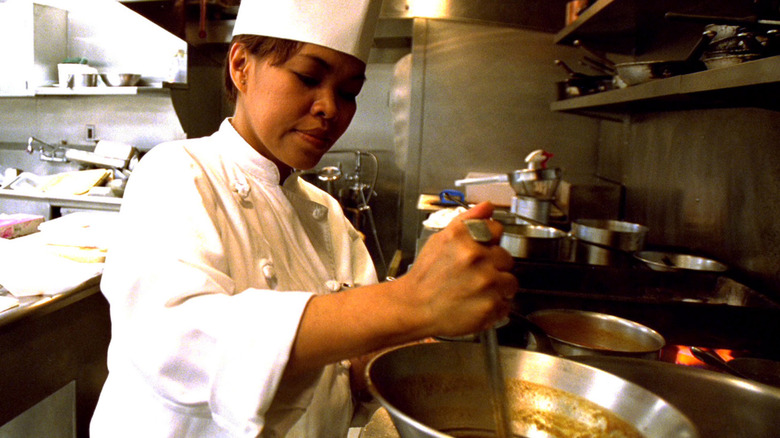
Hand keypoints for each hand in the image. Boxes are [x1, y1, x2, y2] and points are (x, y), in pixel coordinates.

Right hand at [401, 202, 517, 337]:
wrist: (413, 308)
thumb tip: (487, 206)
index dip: (490, 242)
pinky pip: (505, 305)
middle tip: (475, 276)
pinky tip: (476, 305)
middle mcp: (476, 257)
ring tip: (476, 292)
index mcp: (464, 237)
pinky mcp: (491, 306)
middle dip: (494, 267)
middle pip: (506, 258)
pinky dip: (494, 308)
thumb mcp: (440, 240)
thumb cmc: (425, 276)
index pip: (496, 229)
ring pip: (510, 282)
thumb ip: (467, 221)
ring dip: (497, 288)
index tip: (483, 250)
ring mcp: (486, 282)